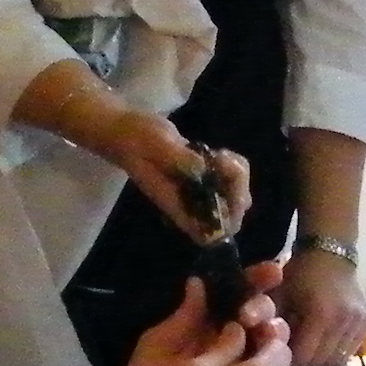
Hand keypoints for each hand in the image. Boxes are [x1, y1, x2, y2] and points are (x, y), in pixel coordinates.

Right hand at [84, 106, 248, 241]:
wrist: (128, 132)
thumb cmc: (135, 141)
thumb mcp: (155, 145)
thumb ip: (179, 159)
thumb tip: (204, 169)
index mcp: (178, 207)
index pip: (210, 233)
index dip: (227, 218)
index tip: (224, 188)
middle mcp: (192, 204)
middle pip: (232, 214)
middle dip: (237, 188)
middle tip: (222, 160)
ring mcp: (200, 191)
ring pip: (236, 195)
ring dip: (237, 174)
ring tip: (219, 155)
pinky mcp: (204, 176)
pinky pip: (230, 180)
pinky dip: (233, 165)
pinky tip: (217, 152)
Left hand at [117, 260, 285, 365]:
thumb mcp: (158, 348)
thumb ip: (182, 318)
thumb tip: (198, 281)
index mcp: (205, 323)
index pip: (236, 292)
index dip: (256, 279)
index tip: (272, 272)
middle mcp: (228, 338)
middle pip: (259, 311)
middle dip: (263, 304)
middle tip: (250, 315)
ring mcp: (241, 364)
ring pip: (270, 337)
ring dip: (275, 328)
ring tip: (266, 332)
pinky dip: (278, 360)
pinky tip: (276, 356)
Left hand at [276, 242, 365, 365]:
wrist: (330, 254)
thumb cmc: (299, 274)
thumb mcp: (279, 296)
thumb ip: (273, 324)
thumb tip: (271, 351)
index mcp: (320, 314)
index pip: (304, 356)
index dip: (290, 356)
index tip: (283, 349)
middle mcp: (343, 321)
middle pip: (321, 361)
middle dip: (306, 360)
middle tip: (296, 348)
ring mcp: (358, 323)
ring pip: (337, 359)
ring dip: (322, 357)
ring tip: (311, 345)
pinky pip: (350, 351)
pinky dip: (336, 351)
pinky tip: (325, 341)